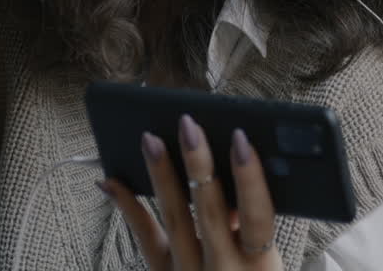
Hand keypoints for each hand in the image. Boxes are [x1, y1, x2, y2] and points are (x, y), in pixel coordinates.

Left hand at [103, 115, 283, 270]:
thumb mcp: (271, 267)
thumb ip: (254, 227)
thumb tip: (234, 180)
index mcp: (261, 269)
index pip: (259, 217)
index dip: (250, 178)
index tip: (240, 140)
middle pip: (209, 212)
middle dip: (198, 165)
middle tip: (188, 126)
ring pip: (173, 222)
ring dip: (160, 178)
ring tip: (149, 139)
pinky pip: (146, 242)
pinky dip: (129, 209)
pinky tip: (112, 181)